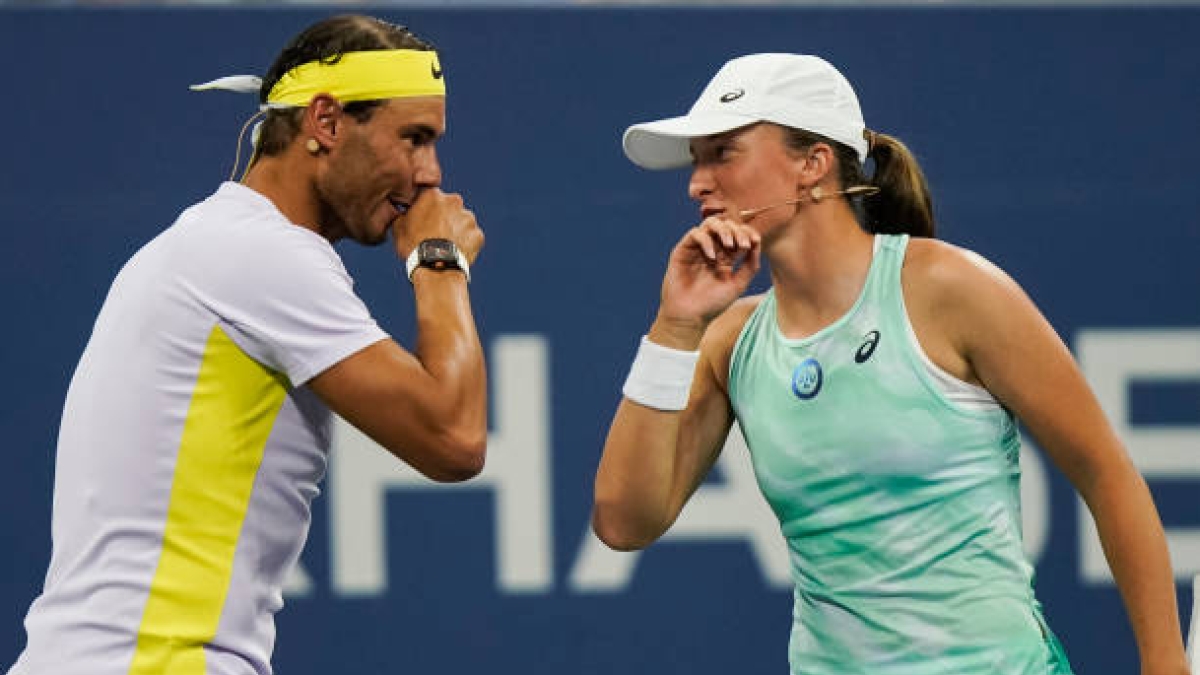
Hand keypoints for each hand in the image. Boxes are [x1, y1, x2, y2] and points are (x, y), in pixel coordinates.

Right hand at [392, 188, 483, 263]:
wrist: (435, 267)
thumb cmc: (414, 246)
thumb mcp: (398, 227)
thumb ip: (403, 214)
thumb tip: (404, 213)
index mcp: (432, 195)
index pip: (430, 197)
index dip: (425, 209)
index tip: (423, 220)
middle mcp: (454, 201)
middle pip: (448, 207)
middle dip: (443, 217)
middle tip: (434, 234)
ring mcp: (468, 217)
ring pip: (461, 221)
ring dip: (455, 230)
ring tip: (445, 246)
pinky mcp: (478, 234)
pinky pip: (471, 237)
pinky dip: (465, 243)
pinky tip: (455, 253)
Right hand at [651, 216, 760, 345]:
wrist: (690, 316)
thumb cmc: (713, 304)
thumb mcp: (738, 284)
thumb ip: (750, 265)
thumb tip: (758, 244)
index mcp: (726, 257)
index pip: (738, 234)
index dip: (748, 233)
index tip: (755, 242)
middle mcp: (712, 249)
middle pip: (726, 225)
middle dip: (738, 231)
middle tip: (743, 245)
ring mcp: (697, 249)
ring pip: (710, 224)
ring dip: (723, 230)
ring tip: (730, 245)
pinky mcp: (682, 250)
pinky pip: (695, 233)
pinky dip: (706, 240)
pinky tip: (712, 257)